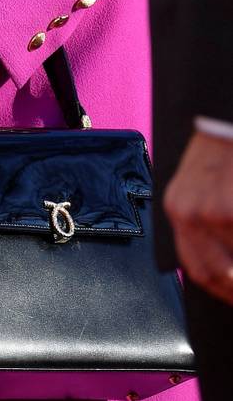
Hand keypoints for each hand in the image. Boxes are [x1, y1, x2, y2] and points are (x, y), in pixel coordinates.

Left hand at [164, 131, 232, 305]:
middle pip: (218, 275)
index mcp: (177, 207)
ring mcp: (212, 213)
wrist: (222, 115)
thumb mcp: (200, 180)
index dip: (221, 289)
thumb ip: (203, 217)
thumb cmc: (219, 146)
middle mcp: (188, 214)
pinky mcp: (229, 210)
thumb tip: (225, 259)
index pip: (196, 268)